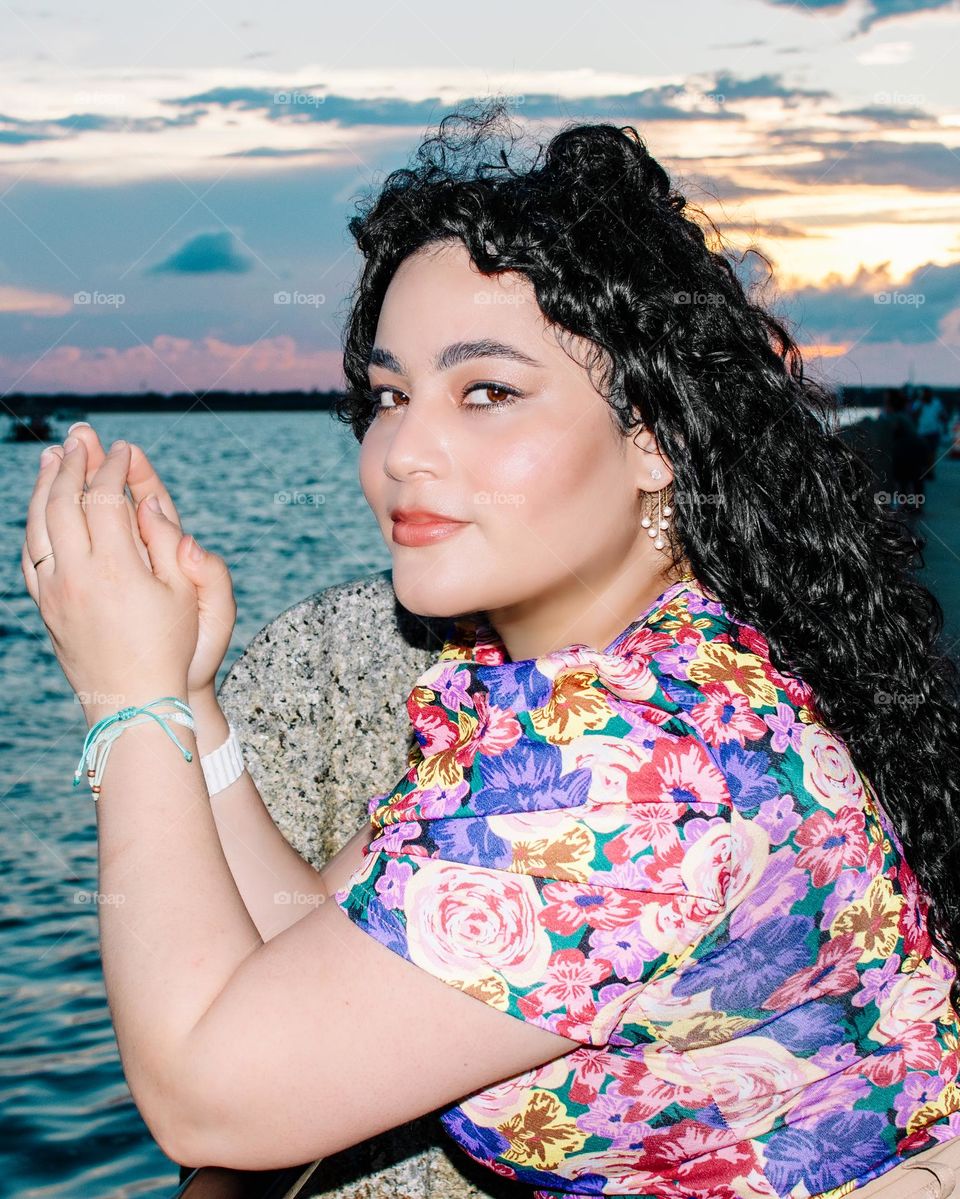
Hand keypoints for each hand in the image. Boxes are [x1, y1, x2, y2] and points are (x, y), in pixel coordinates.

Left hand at [25, 423, 236, 699]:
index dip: (112, 468)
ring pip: (37, 524)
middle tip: (82, 437)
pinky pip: (29, 553)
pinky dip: (33, 520)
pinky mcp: (45, 606)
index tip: (122, 449)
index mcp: (119, 569)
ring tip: (53, 457)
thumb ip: (168, 542)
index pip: (104, 499)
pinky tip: (41, 507)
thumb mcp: (187, 595)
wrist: (133, 702)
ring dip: (44, 485)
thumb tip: (147, 500)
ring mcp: (54, 591)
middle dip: (73, 464)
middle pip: (63, 502)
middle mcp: (78, 576)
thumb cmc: (172, 647)